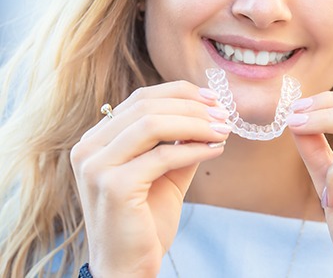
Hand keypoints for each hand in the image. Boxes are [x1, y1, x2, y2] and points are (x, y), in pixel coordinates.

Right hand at [70, 81, 230, 277]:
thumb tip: (210, 113)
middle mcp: (89, 147)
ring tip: (223, 130)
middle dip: (192, 106)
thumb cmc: (146, 219)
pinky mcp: (114, 186)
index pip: (141, 98)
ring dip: (196, 123)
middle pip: (147, 106)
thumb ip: (180, 141)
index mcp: (97, 139)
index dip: (180, 92)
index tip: (212, 98)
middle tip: (224, 114)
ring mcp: (96, 166)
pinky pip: (163, 155)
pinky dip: (195, 149)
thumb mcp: (166, 171)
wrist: (128, 268)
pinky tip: (216, 150)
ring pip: (153, 124)